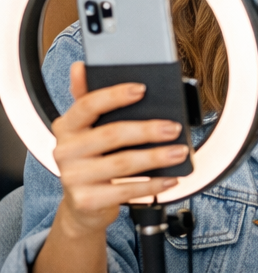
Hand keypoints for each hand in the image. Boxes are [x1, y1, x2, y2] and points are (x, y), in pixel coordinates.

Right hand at [52, 61, 184, 240]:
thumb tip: (80, 68)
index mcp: (66, 127)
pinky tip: (171, 178)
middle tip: (173, 128)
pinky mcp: (87, 200)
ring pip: (123, 163)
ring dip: (156, 157)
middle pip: (112, 135)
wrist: (83, 205)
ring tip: (179, 152)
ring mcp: (74, 177)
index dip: (115, 95)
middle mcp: (64, 151)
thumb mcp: (86, 130)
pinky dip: (153, 184)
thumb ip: (88, 100)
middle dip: (147, 130)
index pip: (87, 105)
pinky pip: (127, 190)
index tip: (142, 89)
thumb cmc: (91, 160)